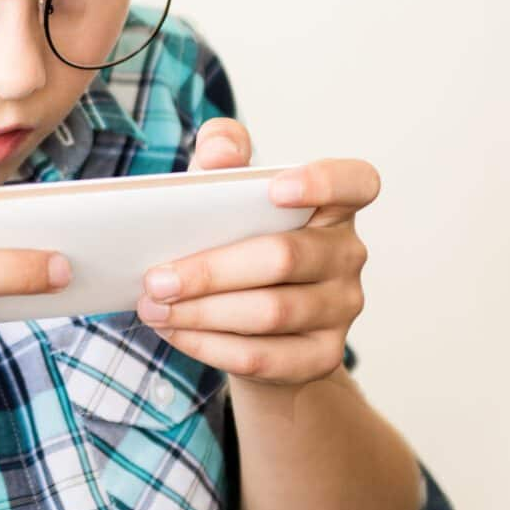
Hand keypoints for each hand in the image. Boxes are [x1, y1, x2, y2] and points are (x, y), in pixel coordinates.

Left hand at [135, 119, 378, 391]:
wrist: (254, 325)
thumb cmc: (238, 241)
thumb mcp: (225, 192)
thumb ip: (222, 155)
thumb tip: (221, 152)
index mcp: (333, 205)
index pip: (356, 182)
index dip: (322, 182)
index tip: (273, 189)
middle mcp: (347, 254)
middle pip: (284, 258)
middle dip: (211, 271)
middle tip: (155, 279)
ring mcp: (341, 308)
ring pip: (270, 313)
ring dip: (202, 313)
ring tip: (153, 307)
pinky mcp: (322, 356)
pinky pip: (263, 356)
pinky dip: (210, 346)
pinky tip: (175, 333)